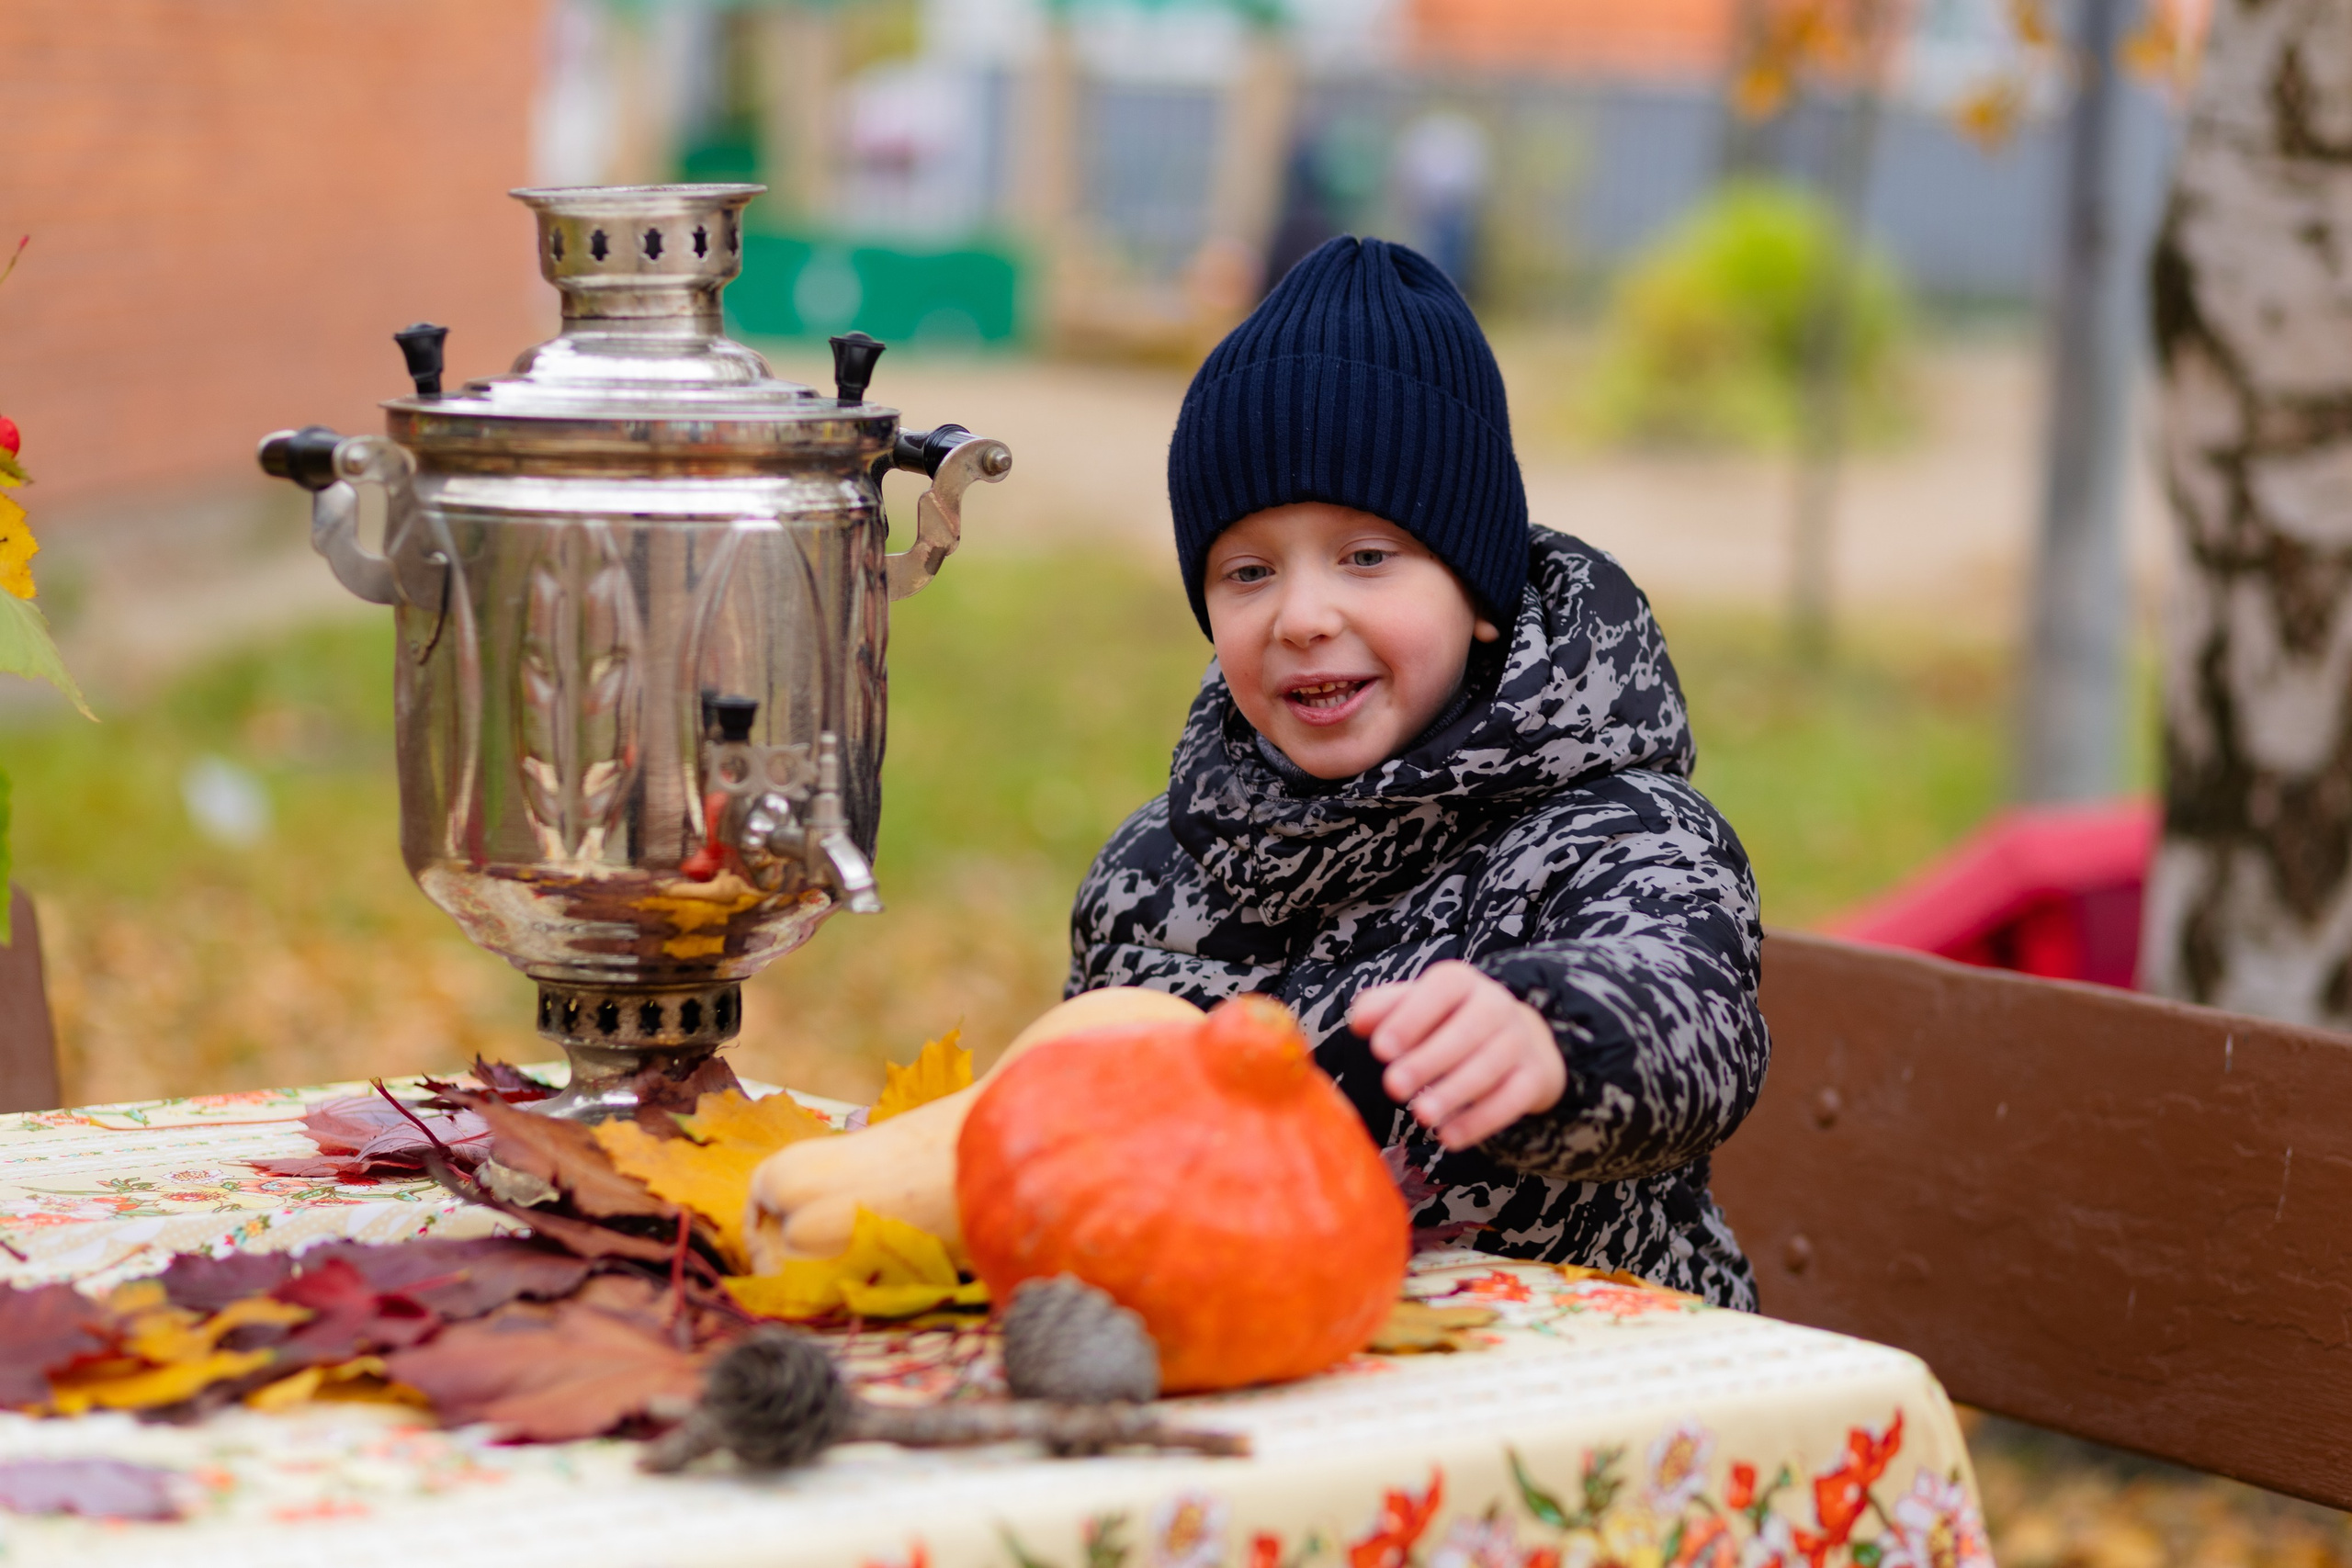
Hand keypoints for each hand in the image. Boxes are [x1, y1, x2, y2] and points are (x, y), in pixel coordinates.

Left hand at [1349, 961, 1566, 1150]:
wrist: (1517, 1037)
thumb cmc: (1447, 1022)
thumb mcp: (1414, 1006)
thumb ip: (1381, 1009)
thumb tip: (1359, 1023)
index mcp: (1460, 981)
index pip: (1440, 990)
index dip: (1411, 1018)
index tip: (1380, 1050)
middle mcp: (1495, 1005)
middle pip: (1466, 1032)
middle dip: (1428, 1061)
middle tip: (1393, 1086)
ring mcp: (1519, 1041)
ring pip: (1489, 1067)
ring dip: (1454, 1093)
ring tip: (1421, 1115)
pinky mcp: (1534, 1077)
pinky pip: (1511, 1100)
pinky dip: (1480, 1121)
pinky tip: (1448, 1137)